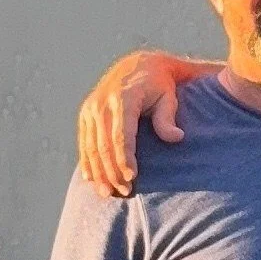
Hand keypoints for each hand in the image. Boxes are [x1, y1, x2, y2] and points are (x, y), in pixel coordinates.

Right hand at [77, 54, 184, 197]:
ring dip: (99, 172)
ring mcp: (91, 109)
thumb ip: (168, 117)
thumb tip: (176, 138)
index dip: (125, 157)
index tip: (132, 177)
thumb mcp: (168, 96)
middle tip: (124, 191)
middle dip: (112, 171)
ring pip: (91, 146)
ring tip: (108, 193)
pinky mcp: (86, 115)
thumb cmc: (159, 85)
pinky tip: (91, 180)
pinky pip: (84, 142)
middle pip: (104, 144)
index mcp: (123, 97)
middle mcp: (102, 103)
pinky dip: (87, 162)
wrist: (137, 66)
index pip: (121, 134)